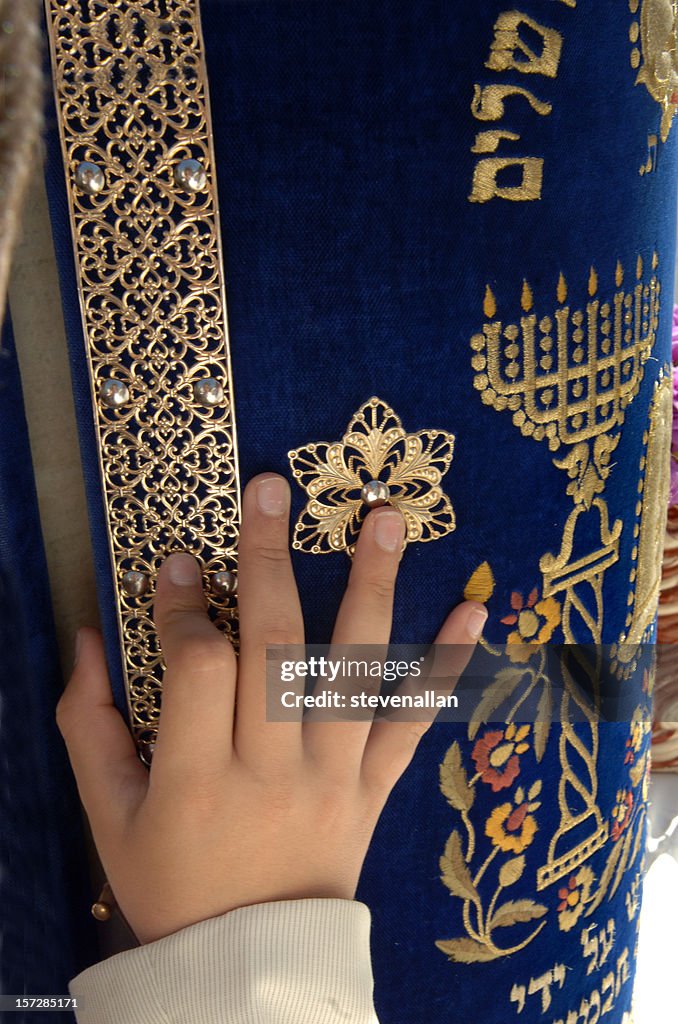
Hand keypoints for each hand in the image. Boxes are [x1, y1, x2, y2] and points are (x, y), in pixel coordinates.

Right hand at [56, 473, 486, 944]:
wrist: (248, 966)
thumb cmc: (171, 883)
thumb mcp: (108, 815)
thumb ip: (87, 724)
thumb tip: (88, 636)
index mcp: (196, 780)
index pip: (198, 670)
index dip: (184, 608)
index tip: (177, 564)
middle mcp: (271, 770)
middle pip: (274, 650)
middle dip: (267, 561)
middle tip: (271, 489)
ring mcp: (333, 778)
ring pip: (353, 671)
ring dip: (372, 587)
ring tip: (385, 517)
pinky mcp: (374, 789)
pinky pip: (413, 724)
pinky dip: (445, 666)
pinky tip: (473, 609)